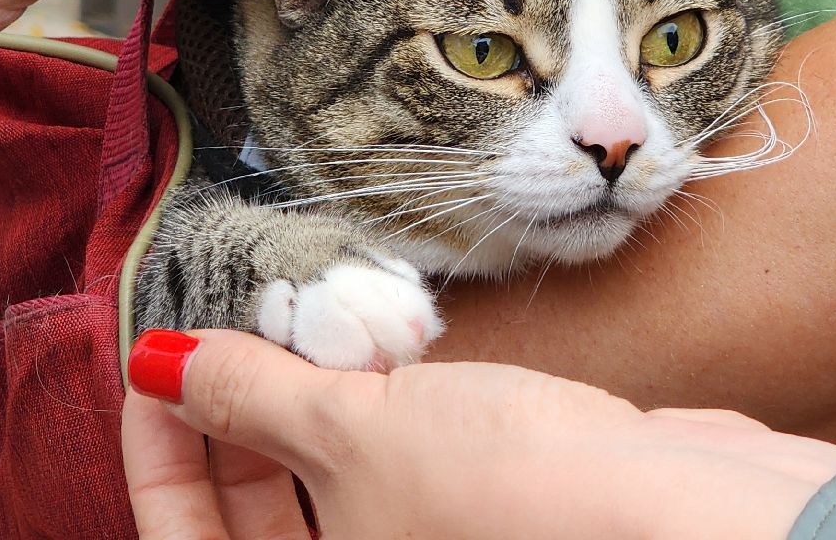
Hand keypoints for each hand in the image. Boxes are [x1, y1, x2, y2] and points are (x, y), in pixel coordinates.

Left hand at [121, 328, 835, 539]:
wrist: (679, 516)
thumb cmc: (509, 499)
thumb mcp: (356, 430)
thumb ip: (253, 393)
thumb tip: (163, 362)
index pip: (185, 539)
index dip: (157, 444)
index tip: (156, 357)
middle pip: (251, 518)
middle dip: (233, 416)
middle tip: (231, 317)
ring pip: (323, 492)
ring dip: (307, 403)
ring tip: (305, 317)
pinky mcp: (476, 528)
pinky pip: (390, 474)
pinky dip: (375, 412)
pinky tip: (381, 344)